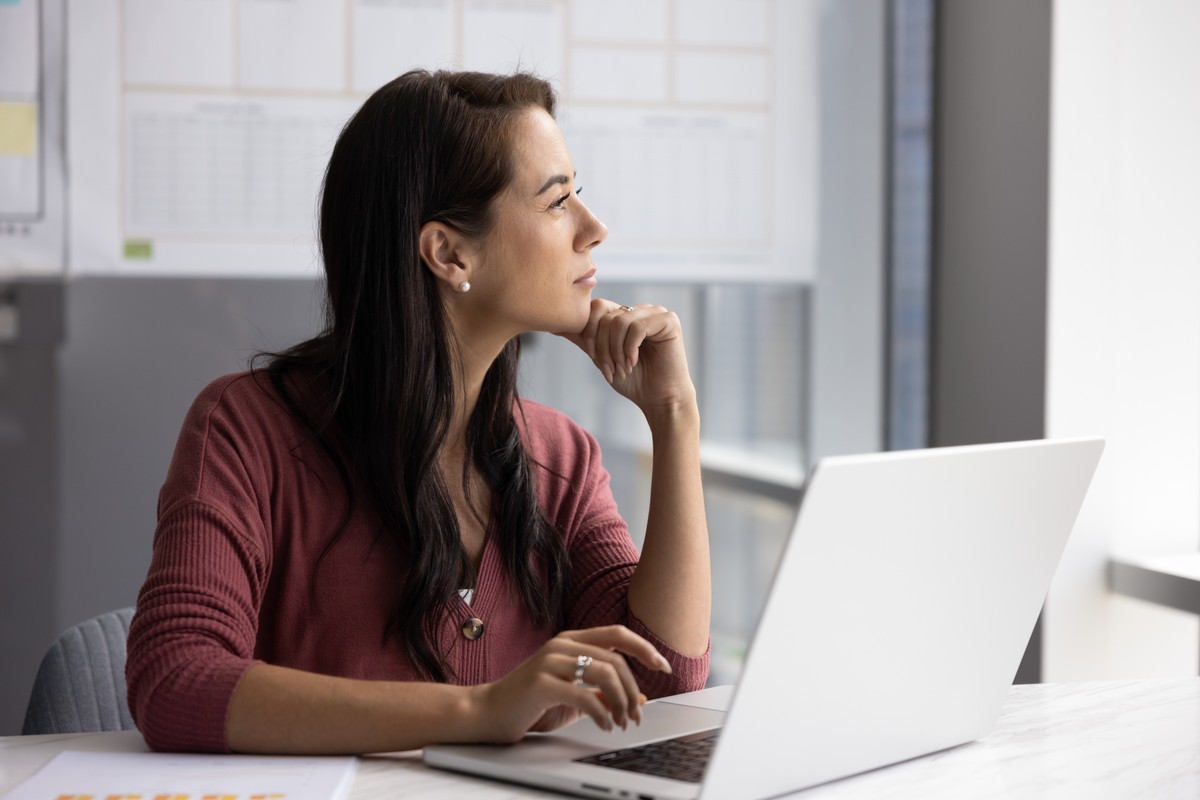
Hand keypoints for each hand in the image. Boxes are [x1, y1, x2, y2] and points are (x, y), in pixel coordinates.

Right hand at [466, 625, 671, 743]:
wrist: (487, 713)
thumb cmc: (530, 704)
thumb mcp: (574, 697)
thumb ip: (602, 692)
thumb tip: (639, 697)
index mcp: (570, 641)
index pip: (617, 634)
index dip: (645, 648)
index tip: (663, 666)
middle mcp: (561, 645)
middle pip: (615, 658)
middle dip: (634, 689)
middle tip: (636, 714)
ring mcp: (550, 661)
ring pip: (604, 672)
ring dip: (621, 701)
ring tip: (621, 722)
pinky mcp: (541, 683)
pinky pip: (584, 695)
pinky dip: (602, 713)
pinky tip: (605, 724)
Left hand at [558, 299, 696, 417]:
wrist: (658, 399)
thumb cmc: (633, 380)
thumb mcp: (601, 357)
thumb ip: (583, 338)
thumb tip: (555, 326)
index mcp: (625, 314)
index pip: (596, 308)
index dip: (590, 334)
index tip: (596, 360)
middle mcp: (640, 310)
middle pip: (606, 316)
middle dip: (603, 347)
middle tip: (610, 369)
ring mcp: (656, 313)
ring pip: (619, 321)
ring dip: (616, 351)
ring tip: (623, 368)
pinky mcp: (668, 321)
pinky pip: (637, 327)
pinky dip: (630, 349)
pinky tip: (634, 363)